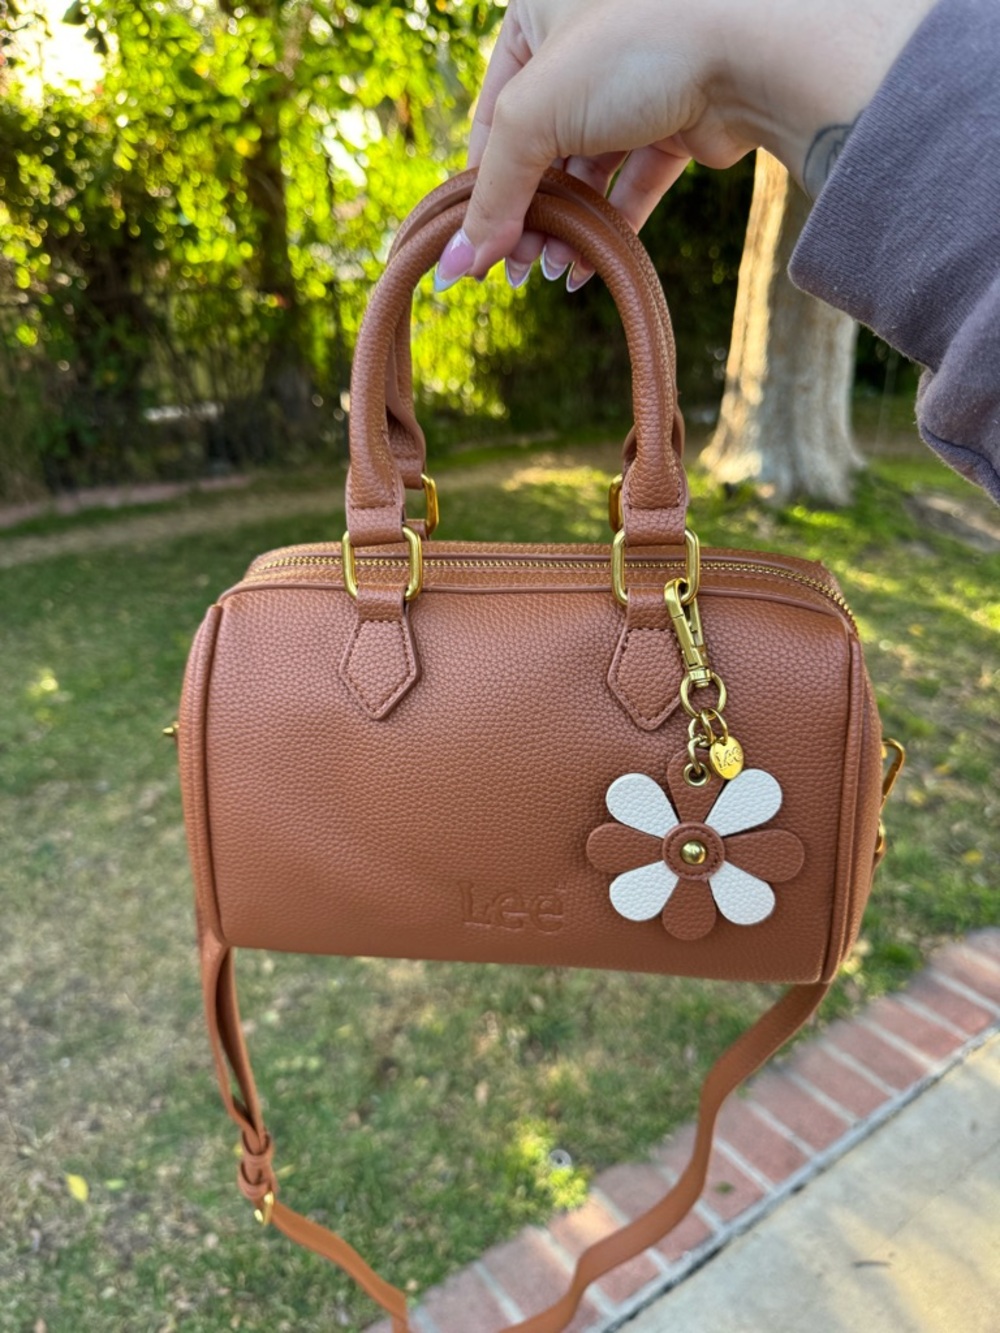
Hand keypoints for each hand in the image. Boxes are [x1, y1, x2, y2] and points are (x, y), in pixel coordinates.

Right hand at [434, 0, 936, 291]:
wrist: (752, 50)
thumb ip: (492, 191)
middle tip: (518, 272)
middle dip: (528, 215)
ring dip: (567, 227)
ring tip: (554, 272)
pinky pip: (630, 182)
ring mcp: (633, 84)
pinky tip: (589, 268)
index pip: (492, 117)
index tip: (474, 251)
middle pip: (538, 150)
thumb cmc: (634, 48)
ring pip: (585, 171)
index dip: (481, 189)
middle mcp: (583, 44)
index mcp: (536, 13)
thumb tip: (458, 263)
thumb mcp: (533, 115)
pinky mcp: (675, 122)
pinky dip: (609, 226)